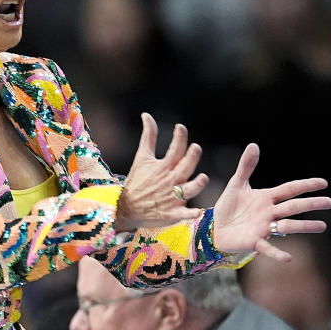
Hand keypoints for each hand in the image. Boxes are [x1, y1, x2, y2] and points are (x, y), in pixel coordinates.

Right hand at [115, 114, 208, 230]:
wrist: (127, 209)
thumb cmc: (137, 182)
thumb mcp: (142, 157)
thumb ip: (148, 136)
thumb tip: (147, 115)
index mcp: (163, 167)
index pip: (175, 149)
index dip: (179, 137)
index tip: (180, 128)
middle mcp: (169, 181)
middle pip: (184, 167)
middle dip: (191, 157)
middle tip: (196, 148)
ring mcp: (172, 198)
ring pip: (188, 190)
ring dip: (196, 184)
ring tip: (203, 178)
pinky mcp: (172, 213)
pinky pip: (183, 214)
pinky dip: (190, 213)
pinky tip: (197, 212)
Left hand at [211, 146, 330, 258]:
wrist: (213, 228)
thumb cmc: (227, 207)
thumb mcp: (236, 184)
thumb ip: (246, 166)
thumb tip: (254, 145)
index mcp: (267, 198)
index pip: (291, 189)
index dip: (306, 185)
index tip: (324, 183)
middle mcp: (269, 213)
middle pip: (293, 207)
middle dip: (311, 204)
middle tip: (329, 203)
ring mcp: (264, 228)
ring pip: (287, 226)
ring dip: (304, 226)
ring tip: (322, 227)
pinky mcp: (254, 242)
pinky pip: (268, 248)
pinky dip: (277, 253)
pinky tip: (288, 258)